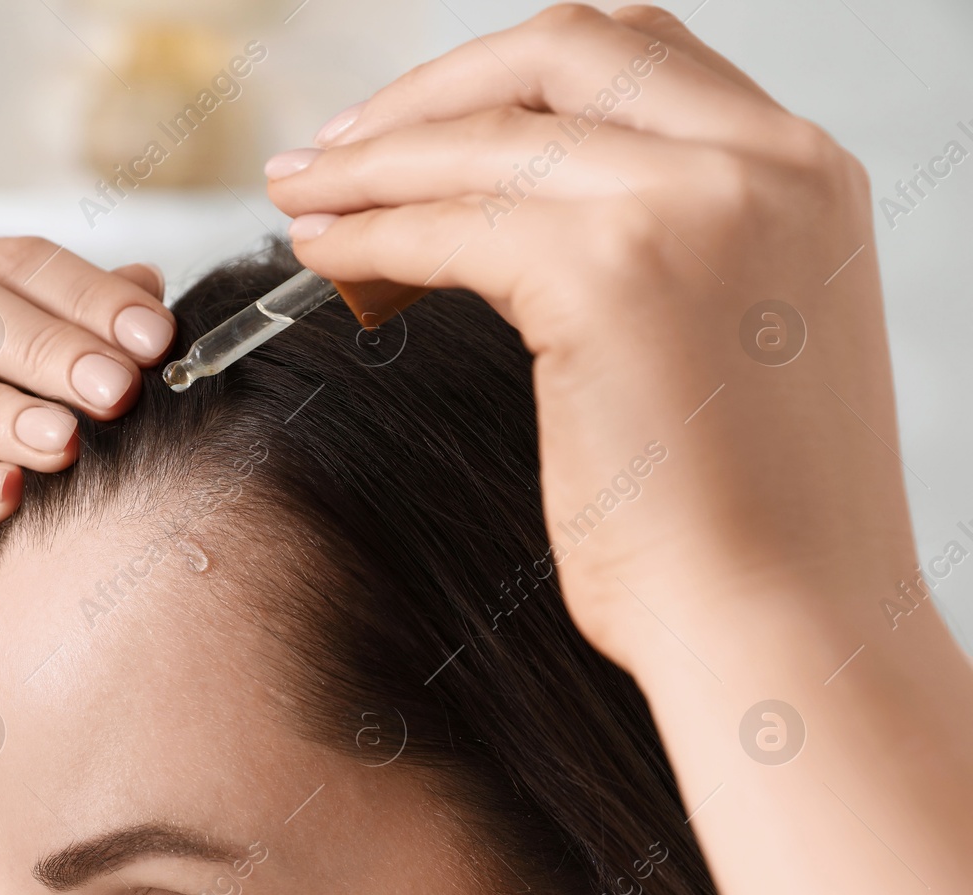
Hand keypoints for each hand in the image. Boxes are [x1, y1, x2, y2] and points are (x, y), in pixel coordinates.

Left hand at [266, 3, 901, 675]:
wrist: (784, 629)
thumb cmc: (750, 526)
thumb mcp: (732, 340)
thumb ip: (665, 251)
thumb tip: (513, 221)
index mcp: (803, 174)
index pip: (634, 58)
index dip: (505, 77)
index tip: (420, 122)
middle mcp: (762, 164)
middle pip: (556, 52)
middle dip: (428, 92)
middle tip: (337, 147)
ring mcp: (690, 206)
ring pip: (483, 139)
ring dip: (370, 161)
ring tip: (299, 195)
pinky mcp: (609, 274)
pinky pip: (448, 227)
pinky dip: (371, 233)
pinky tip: (324, 255)